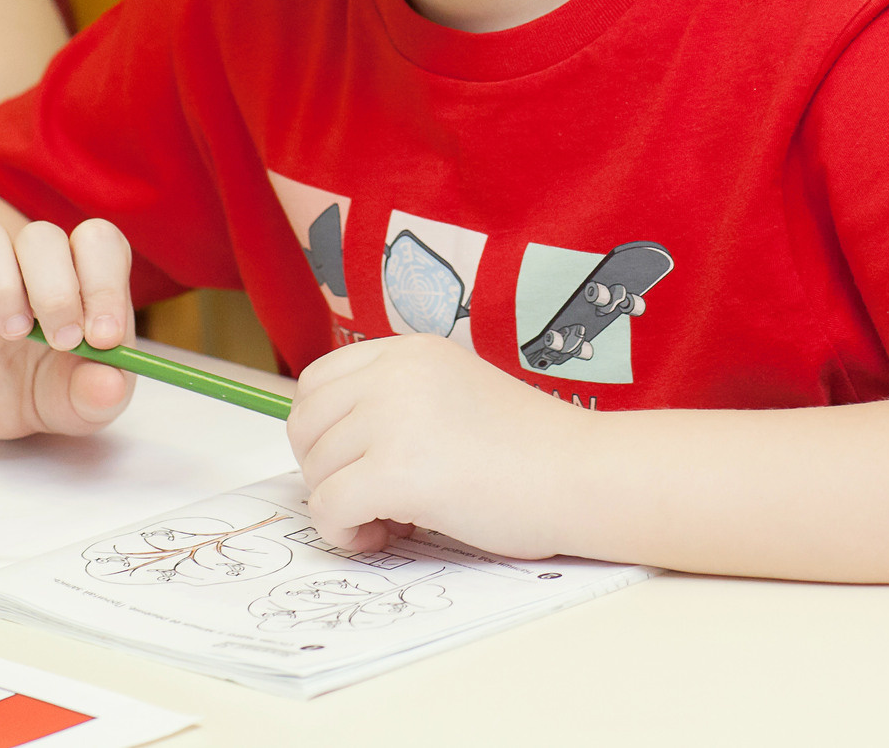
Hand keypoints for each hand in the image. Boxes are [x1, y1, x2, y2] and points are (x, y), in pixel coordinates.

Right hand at [0, 217, 136, 439]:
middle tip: (61, 341)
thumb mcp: (89, 403)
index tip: (102, 337)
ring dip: (1, 284)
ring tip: (13, 332)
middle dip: (56, 292)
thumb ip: (102, 393)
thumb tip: (108, 384)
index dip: (105, 283)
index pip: (99, 243)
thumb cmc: (60, 386)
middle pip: (42, 236)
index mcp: (87, 273)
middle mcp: (39, 260)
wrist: (7, 405)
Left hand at [289, 333, 587, 556]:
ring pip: (315, 470)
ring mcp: (393, 418)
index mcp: (409, 351)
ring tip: (394, 519)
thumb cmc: (532, 451)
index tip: (357, 462)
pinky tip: (389, 535)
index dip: (324, 431)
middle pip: (306, 424)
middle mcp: (395, 373)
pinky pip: (329, 508)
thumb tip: (334, 451)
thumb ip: (400, 403)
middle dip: (325, 470)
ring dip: (341, 505)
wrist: (583, 474)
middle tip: (372, 497)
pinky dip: (345, 532)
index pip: (318, 381)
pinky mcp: (396, 471)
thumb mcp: (454, 394)